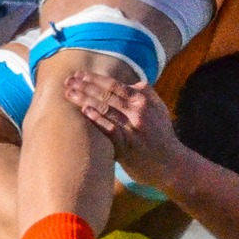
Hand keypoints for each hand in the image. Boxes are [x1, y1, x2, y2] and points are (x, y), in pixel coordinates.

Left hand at [62, 70, 186, 193]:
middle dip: (84, 87)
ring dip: (85, 100)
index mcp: (144, 100)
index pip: (114, 85)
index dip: (95, 78)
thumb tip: (130, 81)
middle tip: (67, 81)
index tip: (79, 74)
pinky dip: (98, 120)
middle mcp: (138, 112)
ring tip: (69, 94)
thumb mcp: (159, 108)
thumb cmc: (162, 135)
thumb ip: (145, 93)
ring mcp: (132, 130)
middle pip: (106, 95)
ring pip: (105, 110)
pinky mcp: (127, 148)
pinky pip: (110, 131)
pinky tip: (85, 112)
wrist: (171, 164)